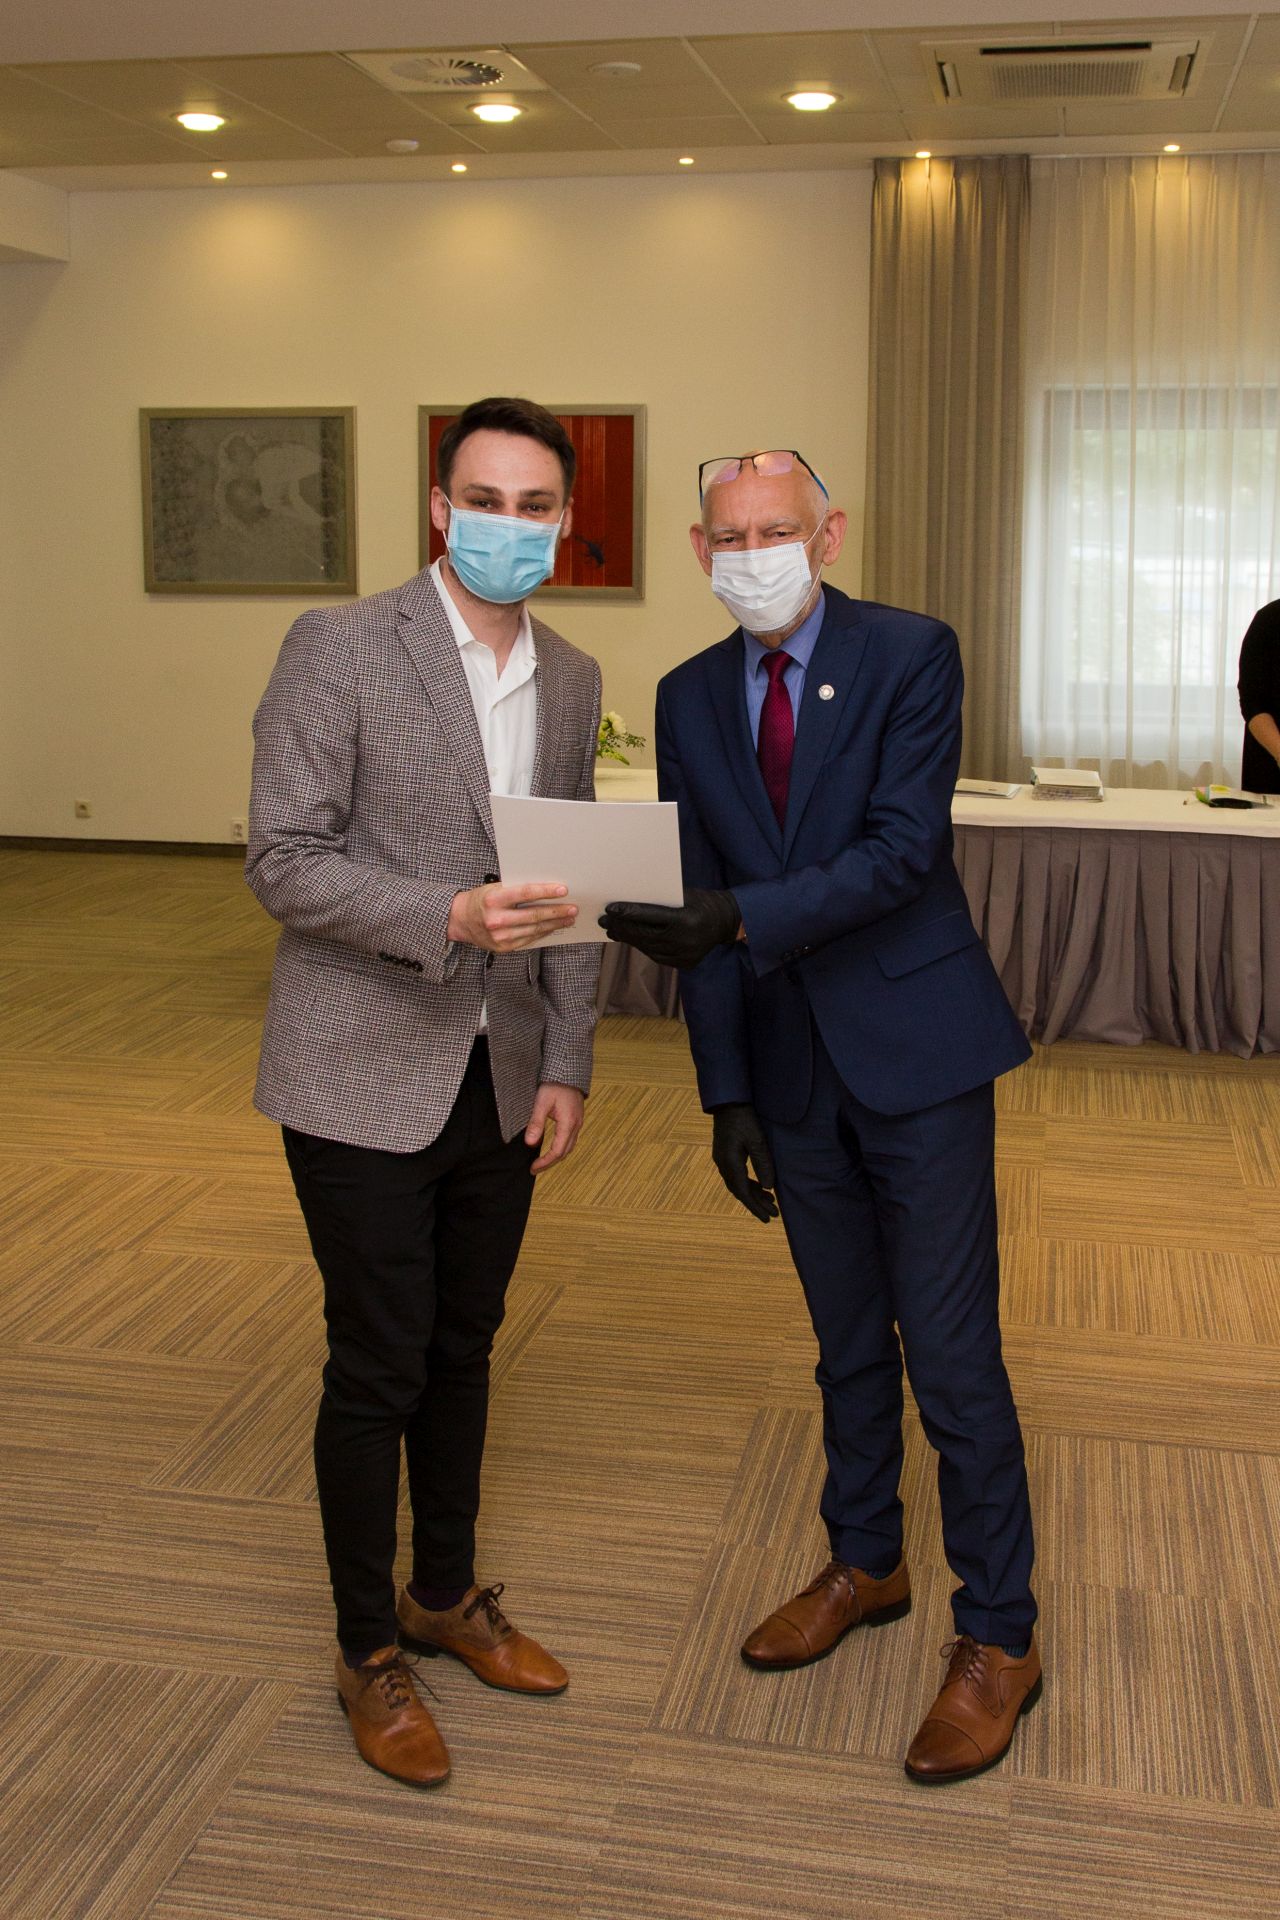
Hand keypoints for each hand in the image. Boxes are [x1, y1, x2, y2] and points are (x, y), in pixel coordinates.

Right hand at [449, 881, 577, 952]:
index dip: (545, 892)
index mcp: (493, 899)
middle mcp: (496, 919)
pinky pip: (529, 939)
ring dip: (554, 924)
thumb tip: (544, 890)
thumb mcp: (494, 888)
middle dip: (556, 911)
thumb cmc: (480, 900)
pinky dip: (543, 933)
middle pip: (533, 915)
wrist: (461, 920)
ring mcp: (500, 936)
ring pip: (534, 929)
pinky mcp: (504, 947)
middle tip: (572, 908)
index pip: (525, 893)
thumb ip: (515, 889)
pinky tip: (553, 927)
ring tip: (568, 919)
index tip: (562, 890)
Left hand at [525, 1082, 584, 1173]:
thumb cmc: (555, 1084)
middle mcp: (576, 1126)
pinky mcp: (576, 1119)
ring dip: (556, 1156)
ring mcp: (578, 1123)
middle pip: (564, 1152)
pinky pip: (570, 1139)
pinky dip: (561, 1148)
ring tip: (542, 1161)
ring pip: (569, 1147)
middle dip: (550, 1163)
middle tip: (535, 1168)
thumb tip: (530, 1143)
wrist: (568, 1071)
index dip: (545, 1162)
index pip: (557, 1151)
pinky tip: (551, 1147)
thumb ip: (536, 1123)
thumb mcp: (541, 1102)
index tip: (533, 1168)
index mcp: (568, 1123)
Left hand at [598, 889, 740, 968]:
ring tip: (613, 930)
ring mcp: (684, 955)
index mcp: (686, 920)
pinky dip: (642, 946)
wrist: (726, 922)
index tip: (610, 909)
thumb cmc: (702, 902)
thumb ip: (660, 901)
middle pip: (645, 935)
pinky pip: (656, 955)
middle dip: (622, 927)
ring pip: (648, 947)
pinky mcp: (684, 964)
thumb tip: (629, 901)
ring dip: (628, 939)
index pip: (650, 917)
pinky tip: (631, 939)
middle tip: (604, 921)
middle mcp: (684, 941)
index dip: (627, 913)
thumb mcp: (684, 895)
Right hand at [711, 1103, 778, 1222]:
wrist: (728, 1102)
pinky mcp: (725, 1153)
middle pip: (740, 1191)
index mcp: (730, 1162)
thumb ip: (762, 1163)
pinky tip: (760, 1185)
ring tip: (770, 1201)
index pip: (743, 1192)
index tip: (767, 1218)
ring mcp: (722, 1159)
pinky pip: (736, 1175)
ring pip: (738, 1184)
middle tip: (773, 1214)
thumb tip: (768, 1187)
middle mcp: (723, 1164)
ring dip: (753, 1194)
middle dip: (756, 1203)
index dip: (755, 1207)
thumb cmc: (744, 1118)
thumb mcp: (757, 1140)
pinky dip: (748, 1183)